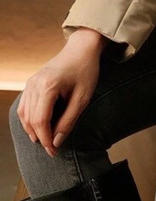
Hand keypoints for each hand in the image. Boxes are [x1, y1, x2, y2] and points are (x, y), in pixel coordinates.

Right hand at [17, 28, 106, 157]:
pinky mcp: (31, 82)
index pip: (41, 121)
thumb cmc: (86, 70)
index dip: (46, 139)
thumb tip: (57, 142)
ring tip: (44, 141)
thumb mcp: (83, 98)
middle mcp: (35, 84)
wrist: (82, 48)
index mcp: (48, 86)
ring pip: (24, 114)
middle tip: (51, 150)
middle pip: (30, 119)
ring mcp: (30, 82)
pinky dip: (29, 119)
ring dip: (32, 130)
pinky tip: (38, 127)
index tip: (53, 151)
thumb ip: (69, 120)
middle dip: (39, 137)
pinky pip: (24, 105)